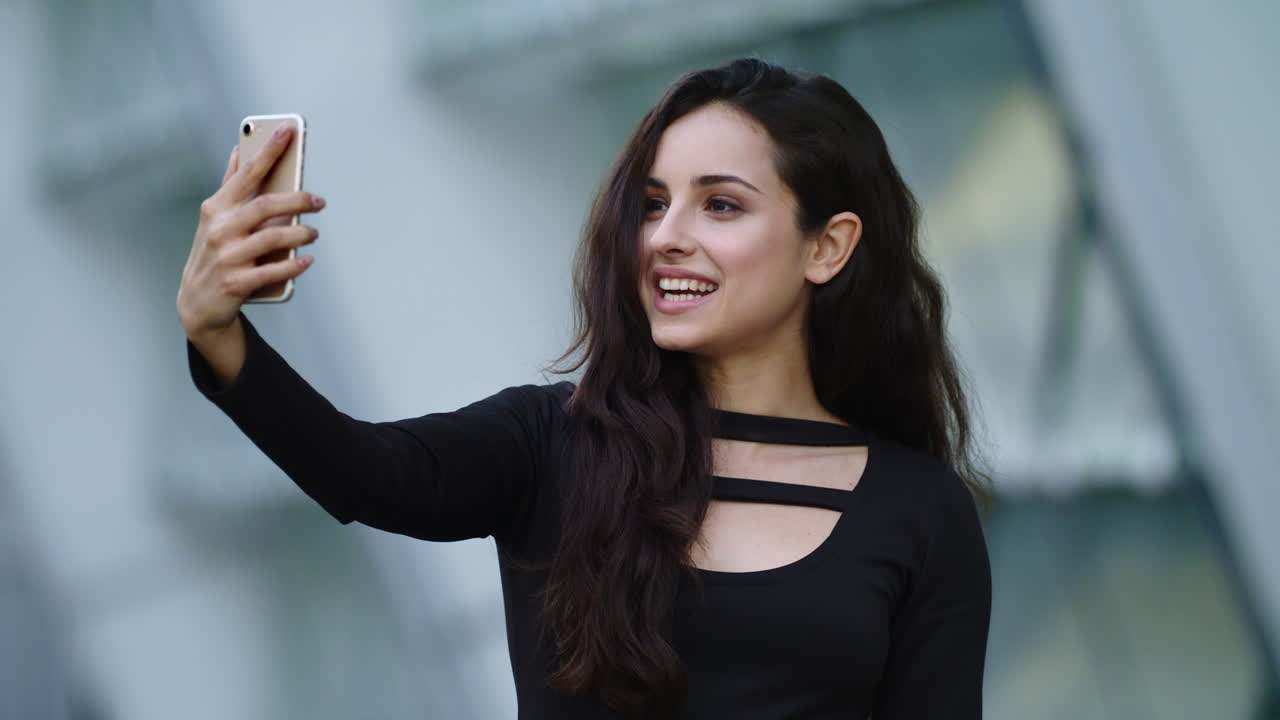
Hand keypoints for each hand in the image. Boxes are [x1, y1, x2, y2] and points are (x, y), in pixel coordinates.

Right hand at [177, 123, 323, 339]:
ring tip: (314, 234)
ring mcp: (227, 257)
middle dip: (298, 200)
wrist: (197, 301)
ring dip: (301, 235)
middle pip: (266, 206)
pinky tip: (307, 261)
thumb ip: (231, 185)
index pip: (247, 173)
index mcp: (217, 208)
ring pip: (274, 238)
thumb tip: (240, 151)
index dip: (269, 150)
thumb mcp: (215, 217)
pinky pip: (273, 271)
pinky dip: (294, 265)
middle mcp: (220, 229)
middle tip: (320, 201)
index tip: (289, 130)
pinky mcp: (236, 282)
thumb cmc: (213, 252)